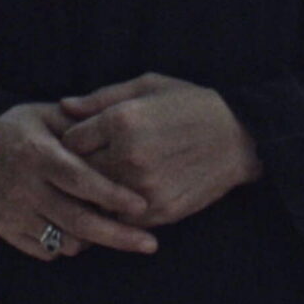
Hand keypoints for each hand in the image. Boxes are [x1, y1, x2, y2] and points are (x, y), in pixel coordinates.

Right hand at [0, 102, 156, 259]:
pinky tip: (74, 228)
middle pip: (76, 221)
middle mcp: (23, 186)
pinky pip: (46, 251)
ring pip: (64, 242)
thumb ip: (85, 126)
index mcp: (38, 154)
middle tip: (150, 244)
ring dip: (92, 239)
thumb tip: (125, 136)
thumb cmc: (26, 126)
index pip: (79, 180)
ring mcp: (11, 211)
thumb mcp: (51, 114)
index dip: (111, 195)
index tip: (142, 204)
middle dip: (117, 236)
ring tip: (107, 225)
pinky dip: (66, 245)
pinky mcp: (3, 228)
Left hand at [58, 73, 260, 227]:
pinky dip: (118, 210)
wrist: (240, 138)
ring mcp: (143, 187)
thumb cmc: (191, 105)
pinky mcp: (159, 211)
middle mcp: (128, 156)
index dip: (72, 140)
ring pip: (97, 199)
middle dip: (78, 169)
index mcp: (122, 120)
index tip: (80, 141)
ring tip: (103, 182)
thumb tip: (64, 106)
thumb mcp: (148, 86)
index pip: (70, 140)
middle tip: (85, 165)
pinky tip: (125, 197)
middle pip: (79, 173)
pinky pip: (121, 217)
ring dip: (96, 193)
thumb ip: (101, 98)